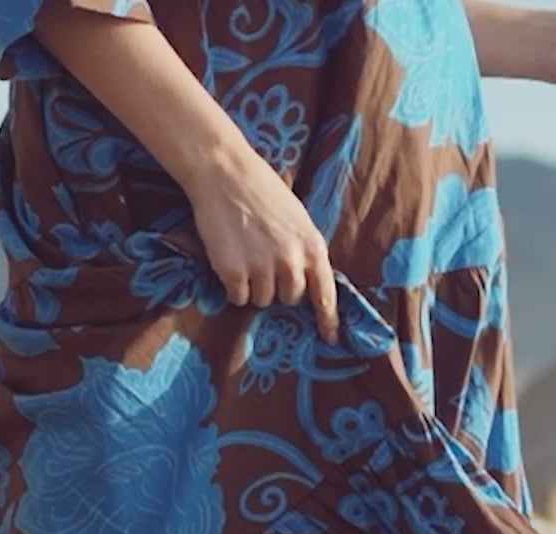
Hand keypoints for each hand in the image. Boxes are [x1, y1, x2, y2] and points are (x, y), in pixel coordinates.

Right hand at [184, 145, 340, 343]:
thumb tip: (306, 284)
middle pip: (289, 299)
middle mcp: (291, 261)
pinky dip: (233, 286)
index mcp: (312, 246)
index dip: (328, 319)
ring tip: (245, 253)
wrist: (225, 172)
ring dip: (253, 286)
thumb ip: (304, 250)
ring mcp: (262, 268)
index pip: (326, 293)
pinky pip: (238, 298)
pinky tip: (230, 259)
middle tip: (263, 260)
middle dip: (278, 287)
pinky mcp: (234, 273)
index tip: (330, 339)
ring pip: (261, 300)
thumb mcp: (297, 218)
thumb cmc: (262, 191)